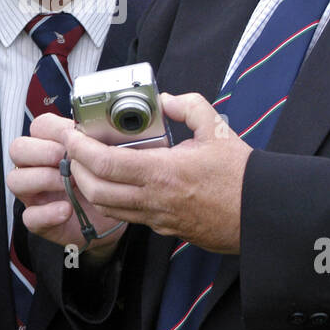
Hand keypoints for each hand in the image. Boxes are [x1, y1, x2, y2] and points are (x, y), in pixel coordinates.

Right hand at [8, 114, 127, 260]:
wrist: (115, 211)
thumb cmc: (105, 180)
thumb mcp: (103, 156)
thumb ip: (94, 140)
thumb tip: (93, 128)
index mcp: (51, 145)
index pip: (37, 127)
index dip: (52, 130)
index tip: (73, 138)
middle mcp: (38, 166)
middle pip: (18, 149)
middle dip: (42, 152)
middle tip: (66, 160)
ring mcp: (35, 193)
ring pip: (15, 180)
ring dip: (42, 179)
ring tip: (69, 184)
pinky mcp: (40, 219)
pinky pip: (29, 216)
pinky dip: (47, 213)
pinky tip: (67, 210)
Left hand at [60, 92, 251, 253]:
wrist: (259, 214)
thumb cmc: (240, 175)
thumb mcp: (216, 129)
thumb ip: (188, 106)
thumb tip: (164, 101)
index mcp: (163, 172)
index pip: (105, 164)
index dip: (80, 149)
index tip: (70, 135)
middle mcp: (154, 199)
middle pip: (95, 190)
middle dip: (77, 169)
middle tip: (74, 150)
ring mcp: (158, 218)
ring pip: (108, 207)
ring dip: (90, 187)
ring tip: (89, 166)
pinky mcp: (164, 229)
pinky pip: (128, 216)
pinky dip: (113, 199)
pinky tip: (117, 183)